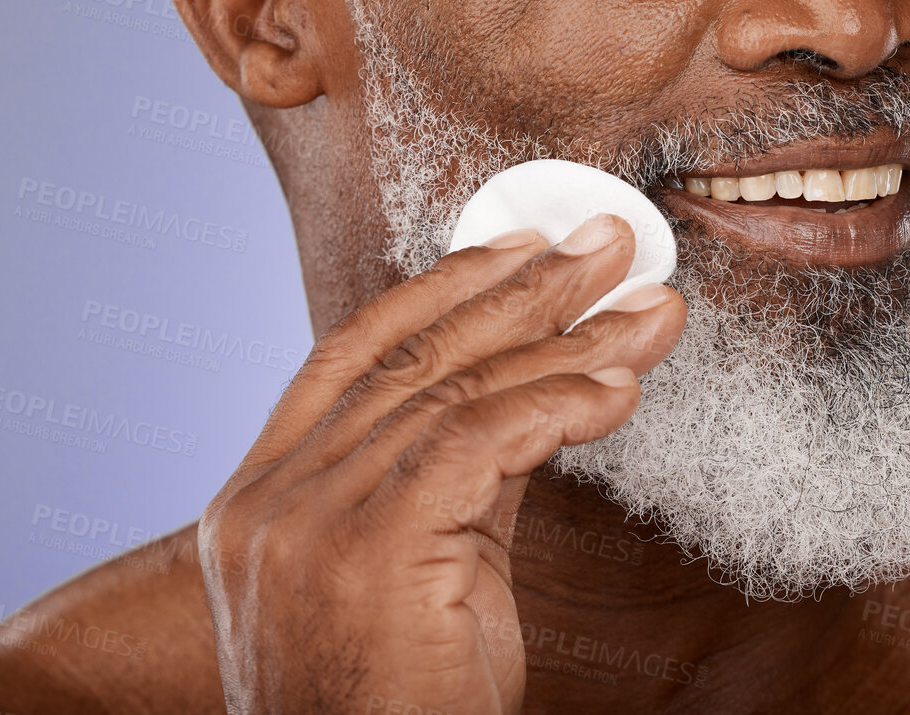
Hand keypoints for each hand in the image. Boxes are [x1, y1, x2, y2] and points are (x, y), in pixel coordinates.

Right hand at [197, 213, 685, 713]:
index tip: (523, 244)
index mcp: (261, 497)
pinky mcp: (364, 551)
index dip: (442, 288)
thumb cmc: (401, 710)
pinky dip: (562, 403)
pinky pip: (480, 442)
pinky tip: (621, 389)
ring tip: (647, 307)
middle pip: (410, 355)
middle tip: (610, 241)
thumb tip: (535, 389)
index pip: (354, 355)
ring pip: (454, 390)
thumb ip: (456, 479)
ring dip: (568, 340)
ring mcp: (304, 524)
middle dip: (523, 288)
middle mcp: (267, 500)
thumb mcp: (421, 573)